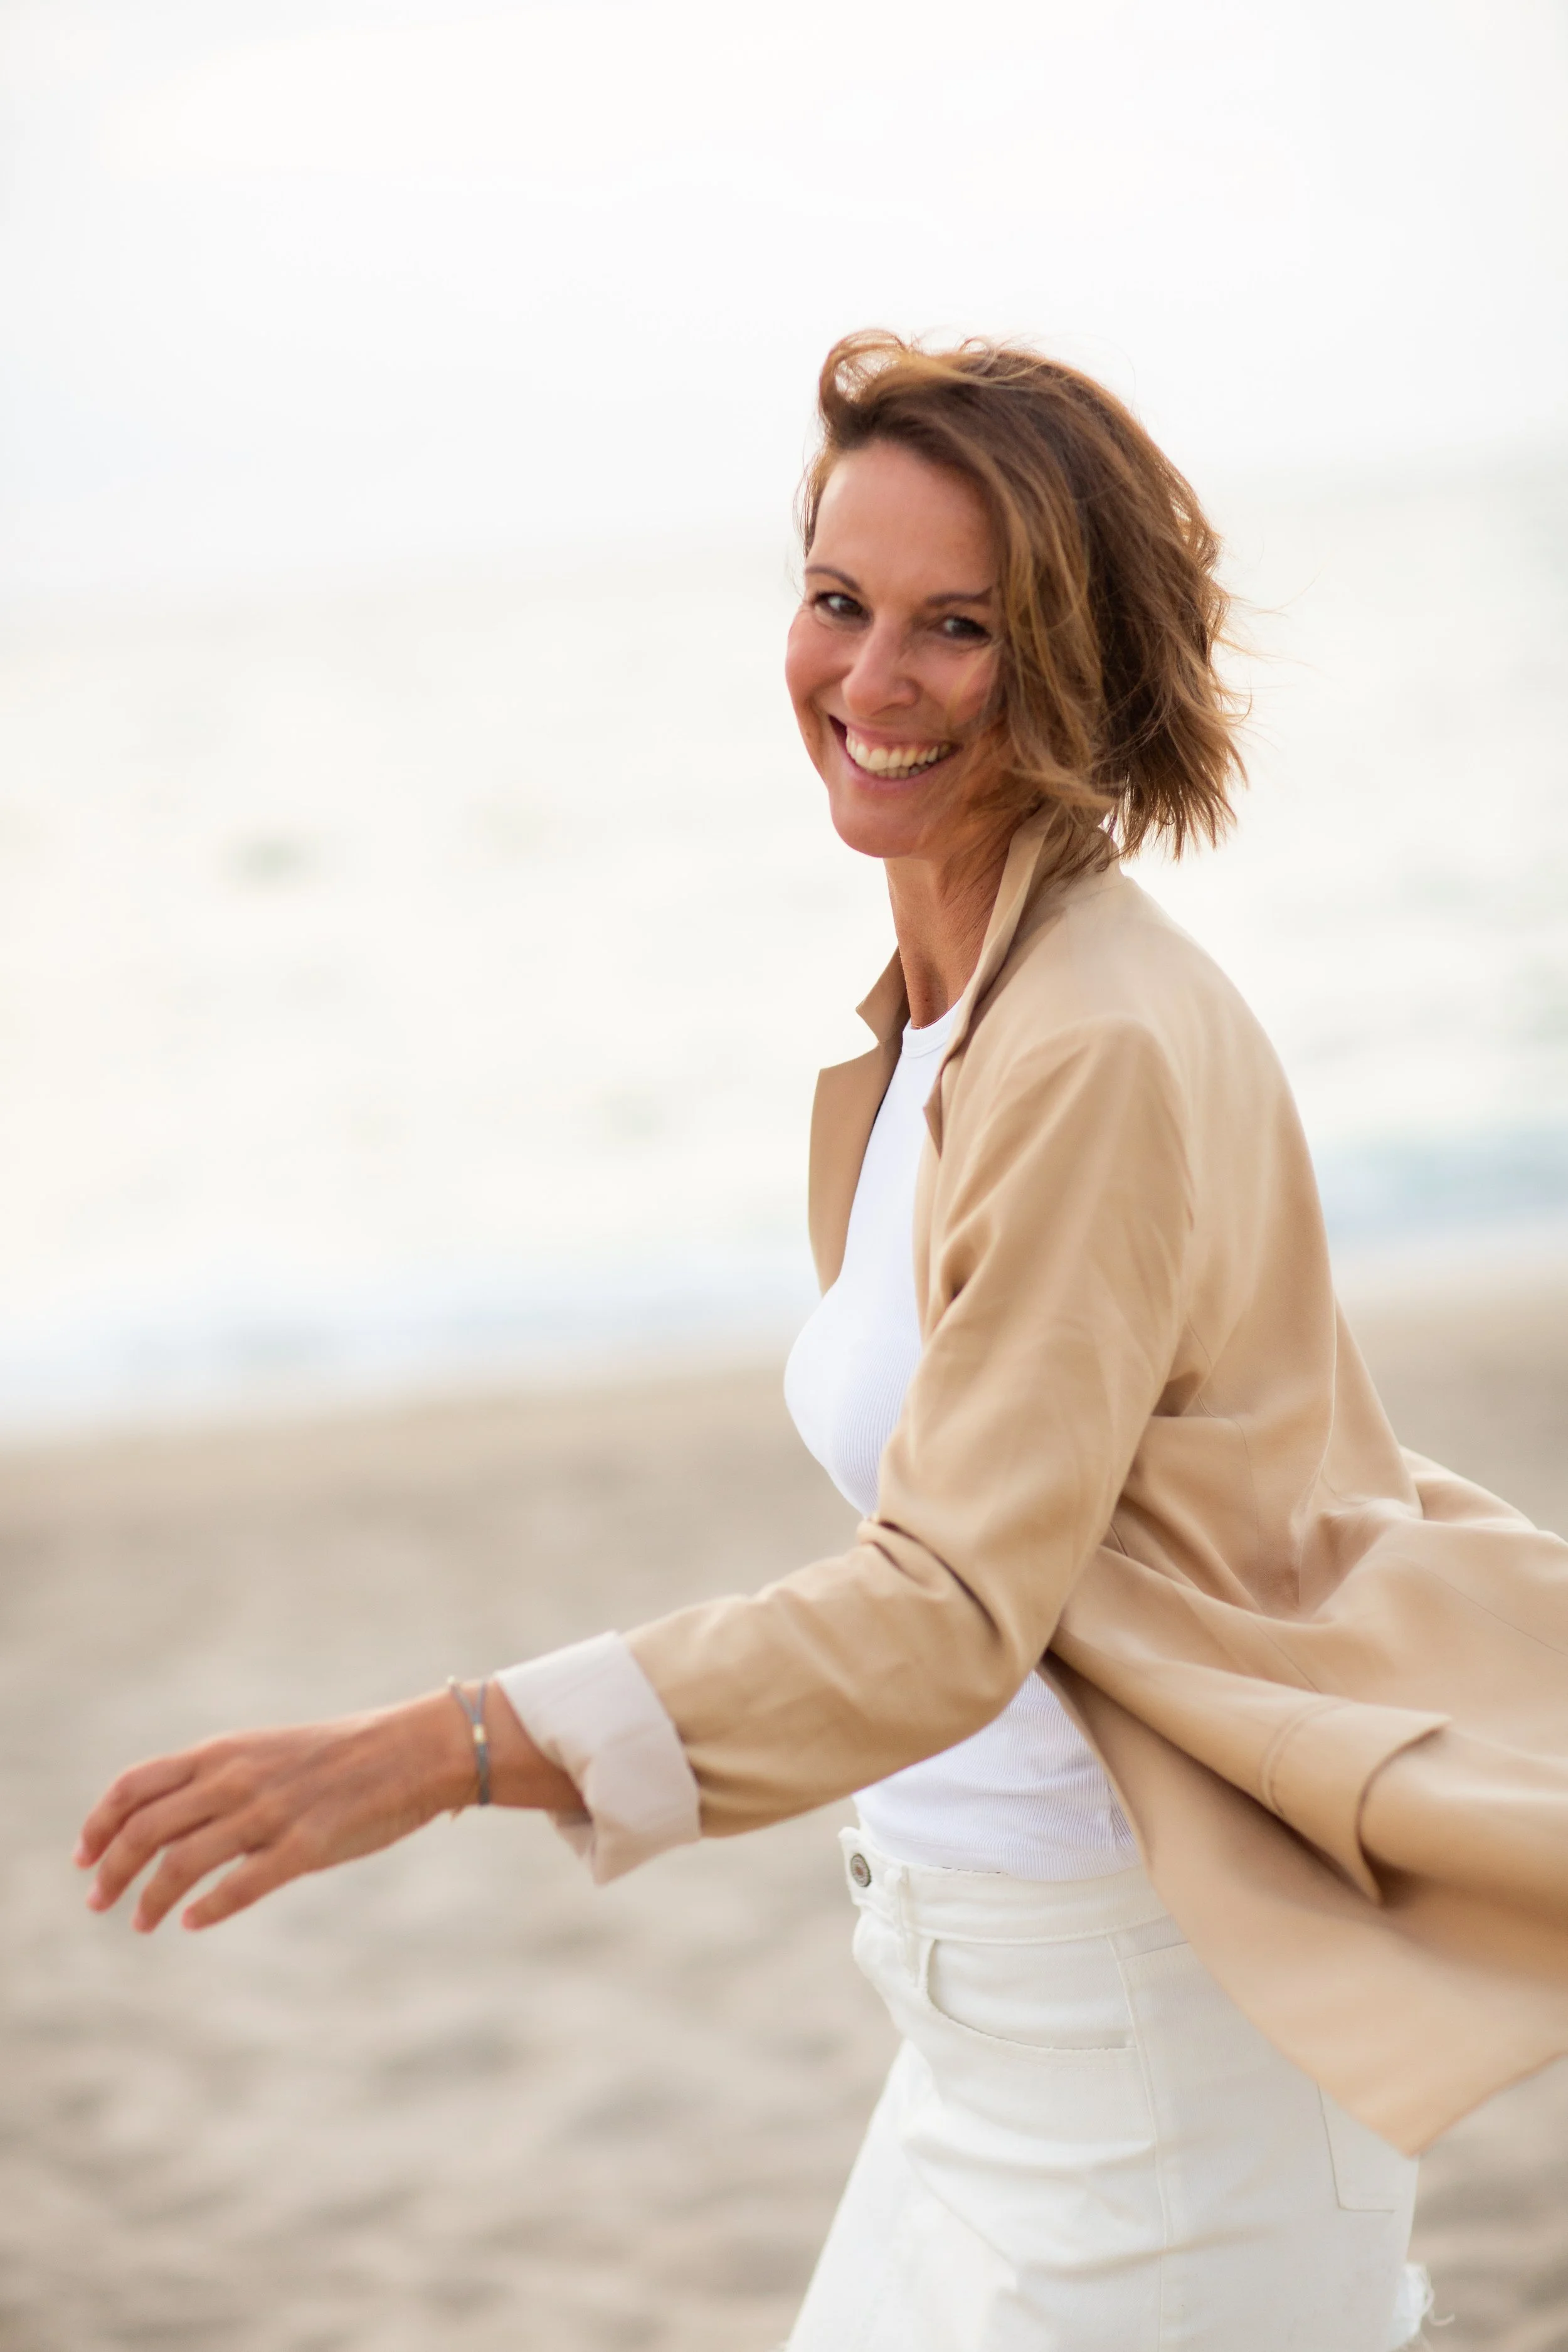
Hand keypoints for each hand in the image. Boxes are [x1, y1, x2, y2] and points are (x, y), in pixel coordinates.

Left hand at [75, 1685, 578, 1932]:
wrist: (417, 1750)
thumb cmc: (343, 1755)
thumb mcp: (270, 1751)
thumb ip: (222, 1779)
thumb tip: (172, 1820)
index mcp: (226, 1752)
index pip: (136, 1785)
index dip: (99, 1822)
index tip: (82, 1854)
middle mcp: (238, 1778)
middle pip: (146, 1828)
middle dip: (110, 1869)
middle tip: (97, 1901)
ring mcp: (271, 1812)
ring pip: (182, 1863)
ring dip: (149, 1899)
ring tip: (139, 1922)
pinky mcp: (306, 1846)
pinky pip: (240, 1886)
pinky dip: (207, 1909)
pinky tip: (193, 1923)